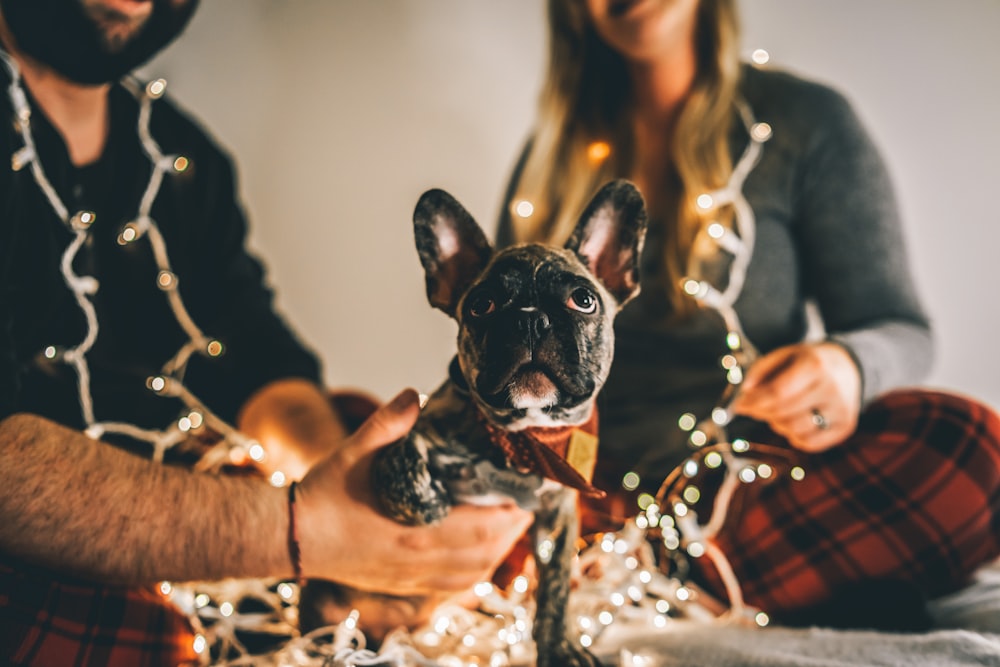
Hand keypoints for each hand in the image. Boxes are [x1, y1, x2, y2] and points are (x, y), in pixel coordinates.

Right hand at [295, 388, 533, 595]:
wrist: (288, 537)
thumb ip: (386, 424)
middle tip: (527, 504)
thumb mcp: (353, 452)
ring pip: (472, 575)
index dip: (512, 512)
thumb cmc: (322, 495)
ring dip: (498, 552)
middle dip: (513, 530)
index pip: (484, 529)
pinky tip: (479, 555)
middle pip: (486, 554)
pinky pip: (451, 587)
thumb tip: (414, 395)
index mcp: (417, 531)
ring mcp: (411, 577)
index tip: (528, 491)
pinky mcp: (401, 584)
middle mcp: (420, 561)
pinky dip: (474, 573)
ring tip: (511, 526)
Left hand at [730, 342, 861, 451]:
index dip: (754, 402)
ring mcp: (842, 410)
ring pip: (795, 430)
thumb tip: (743, 395)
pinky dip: (794, 435)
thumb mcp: (783, 355)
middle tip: (753, 407)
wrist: (848, 367)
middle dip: (762, 412)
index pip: (778, 392)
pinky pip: (808, 443)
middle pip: (784, 412)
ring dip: (778, 423)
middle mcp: (832, 389)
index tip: (739, 405)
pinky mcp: (845, 427)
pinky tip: (795, 419)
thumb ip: (759, 371)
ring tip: (780, 409)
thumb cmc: (806, 362)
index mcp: (815, 365)